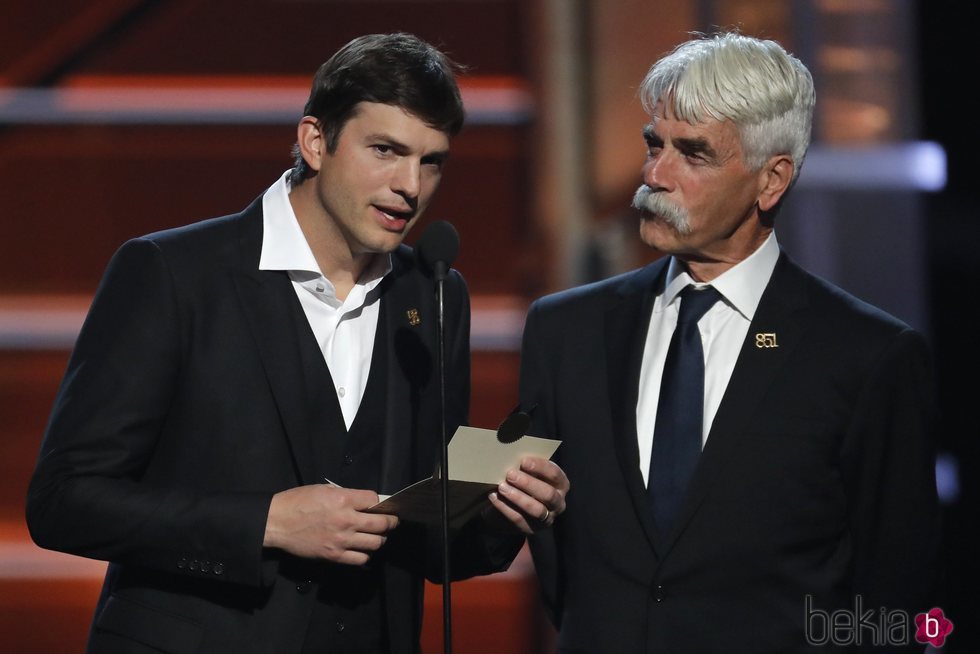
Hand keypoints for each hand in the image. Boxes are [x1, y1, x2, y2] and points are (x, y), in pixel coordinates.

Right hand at [263, 485, 398, 564]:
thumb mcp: (323, 490)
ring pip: (375, 543)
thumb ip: (345, 495)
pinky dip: (365, 554)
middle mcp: (346, 520)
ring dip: (380, 538)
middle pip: (381, 523)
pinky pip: (360, 559)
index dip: (379, 502)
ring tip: (378, 535)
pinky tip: (363, 549)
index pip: (374, 500)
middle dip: (390, 522)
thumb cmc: (297, 502)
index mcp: (342, 500)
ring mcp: (341, 540)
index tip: (380, 505)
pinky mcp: (334, 555)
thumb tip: (362, 502)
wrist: (276, 523)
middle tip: (392, 521)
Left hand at [488, 456, 569, 534]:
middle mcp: (558, 502)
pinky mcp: (531, 529)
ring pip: (536, 509)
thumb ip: (526, 467)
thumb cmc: (522, 483)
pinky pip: (519, 519)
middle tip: (510, 474)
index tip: (523, 462)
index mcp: (560, 484)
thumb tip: (513, 457)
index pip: (555, 474)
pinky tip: (494, 497)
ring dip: (517, 497)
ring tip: (501, 487)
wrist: (509, 507)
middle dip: (528, 483)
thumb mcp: (527, 473)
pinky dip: (505, 507)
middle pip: (548, 494)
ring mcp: (546, 518)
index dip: (540, 467)